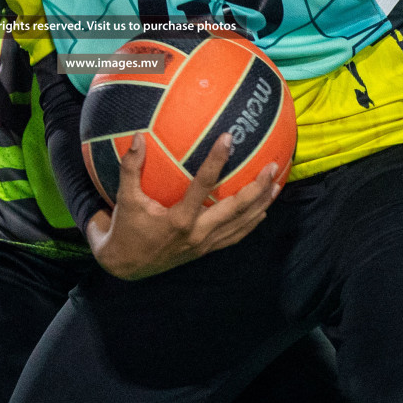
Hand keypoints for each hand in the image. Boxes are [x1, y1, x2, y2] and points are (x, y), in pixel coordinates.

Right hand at [87, 133, 279, 280]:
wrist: (126, 266)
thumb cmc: (126, 228)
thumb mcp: (125, 198)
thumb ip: (131, 167)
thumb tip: (137, 136)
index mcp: (179, 219)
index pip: (203, 185)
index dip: (216, 161)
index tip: (229, 138)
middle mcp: (197, 233)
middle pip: (235, 209)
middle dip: (257, 188)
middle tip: (273, 166)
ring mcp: (204, 244)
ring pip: (241, 224)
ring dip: (261, 204)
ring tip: (277, 185)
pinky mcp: (206, 250)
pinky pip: (235, 236)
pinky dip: (251, 222)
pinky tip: (263, 210)